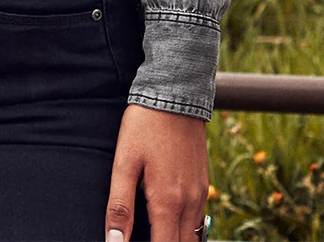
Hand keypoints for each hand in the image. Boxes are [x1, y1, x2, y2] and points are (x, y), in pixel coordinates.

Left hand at [106, 104, 208, 240]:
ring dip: (174, 241)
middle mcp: (189, 204)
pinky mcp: (203, 185)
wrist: (176, 95)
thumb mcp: (124, 163)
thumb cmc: (144, 126)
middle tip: (143, 238)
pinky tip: (168, 225)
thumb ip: (120, 206)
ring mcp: (200, 195)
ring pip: (192, 237)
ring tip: (153, 234)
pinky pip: (198, 221)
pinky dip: (185, 231)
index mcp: (167, 203)